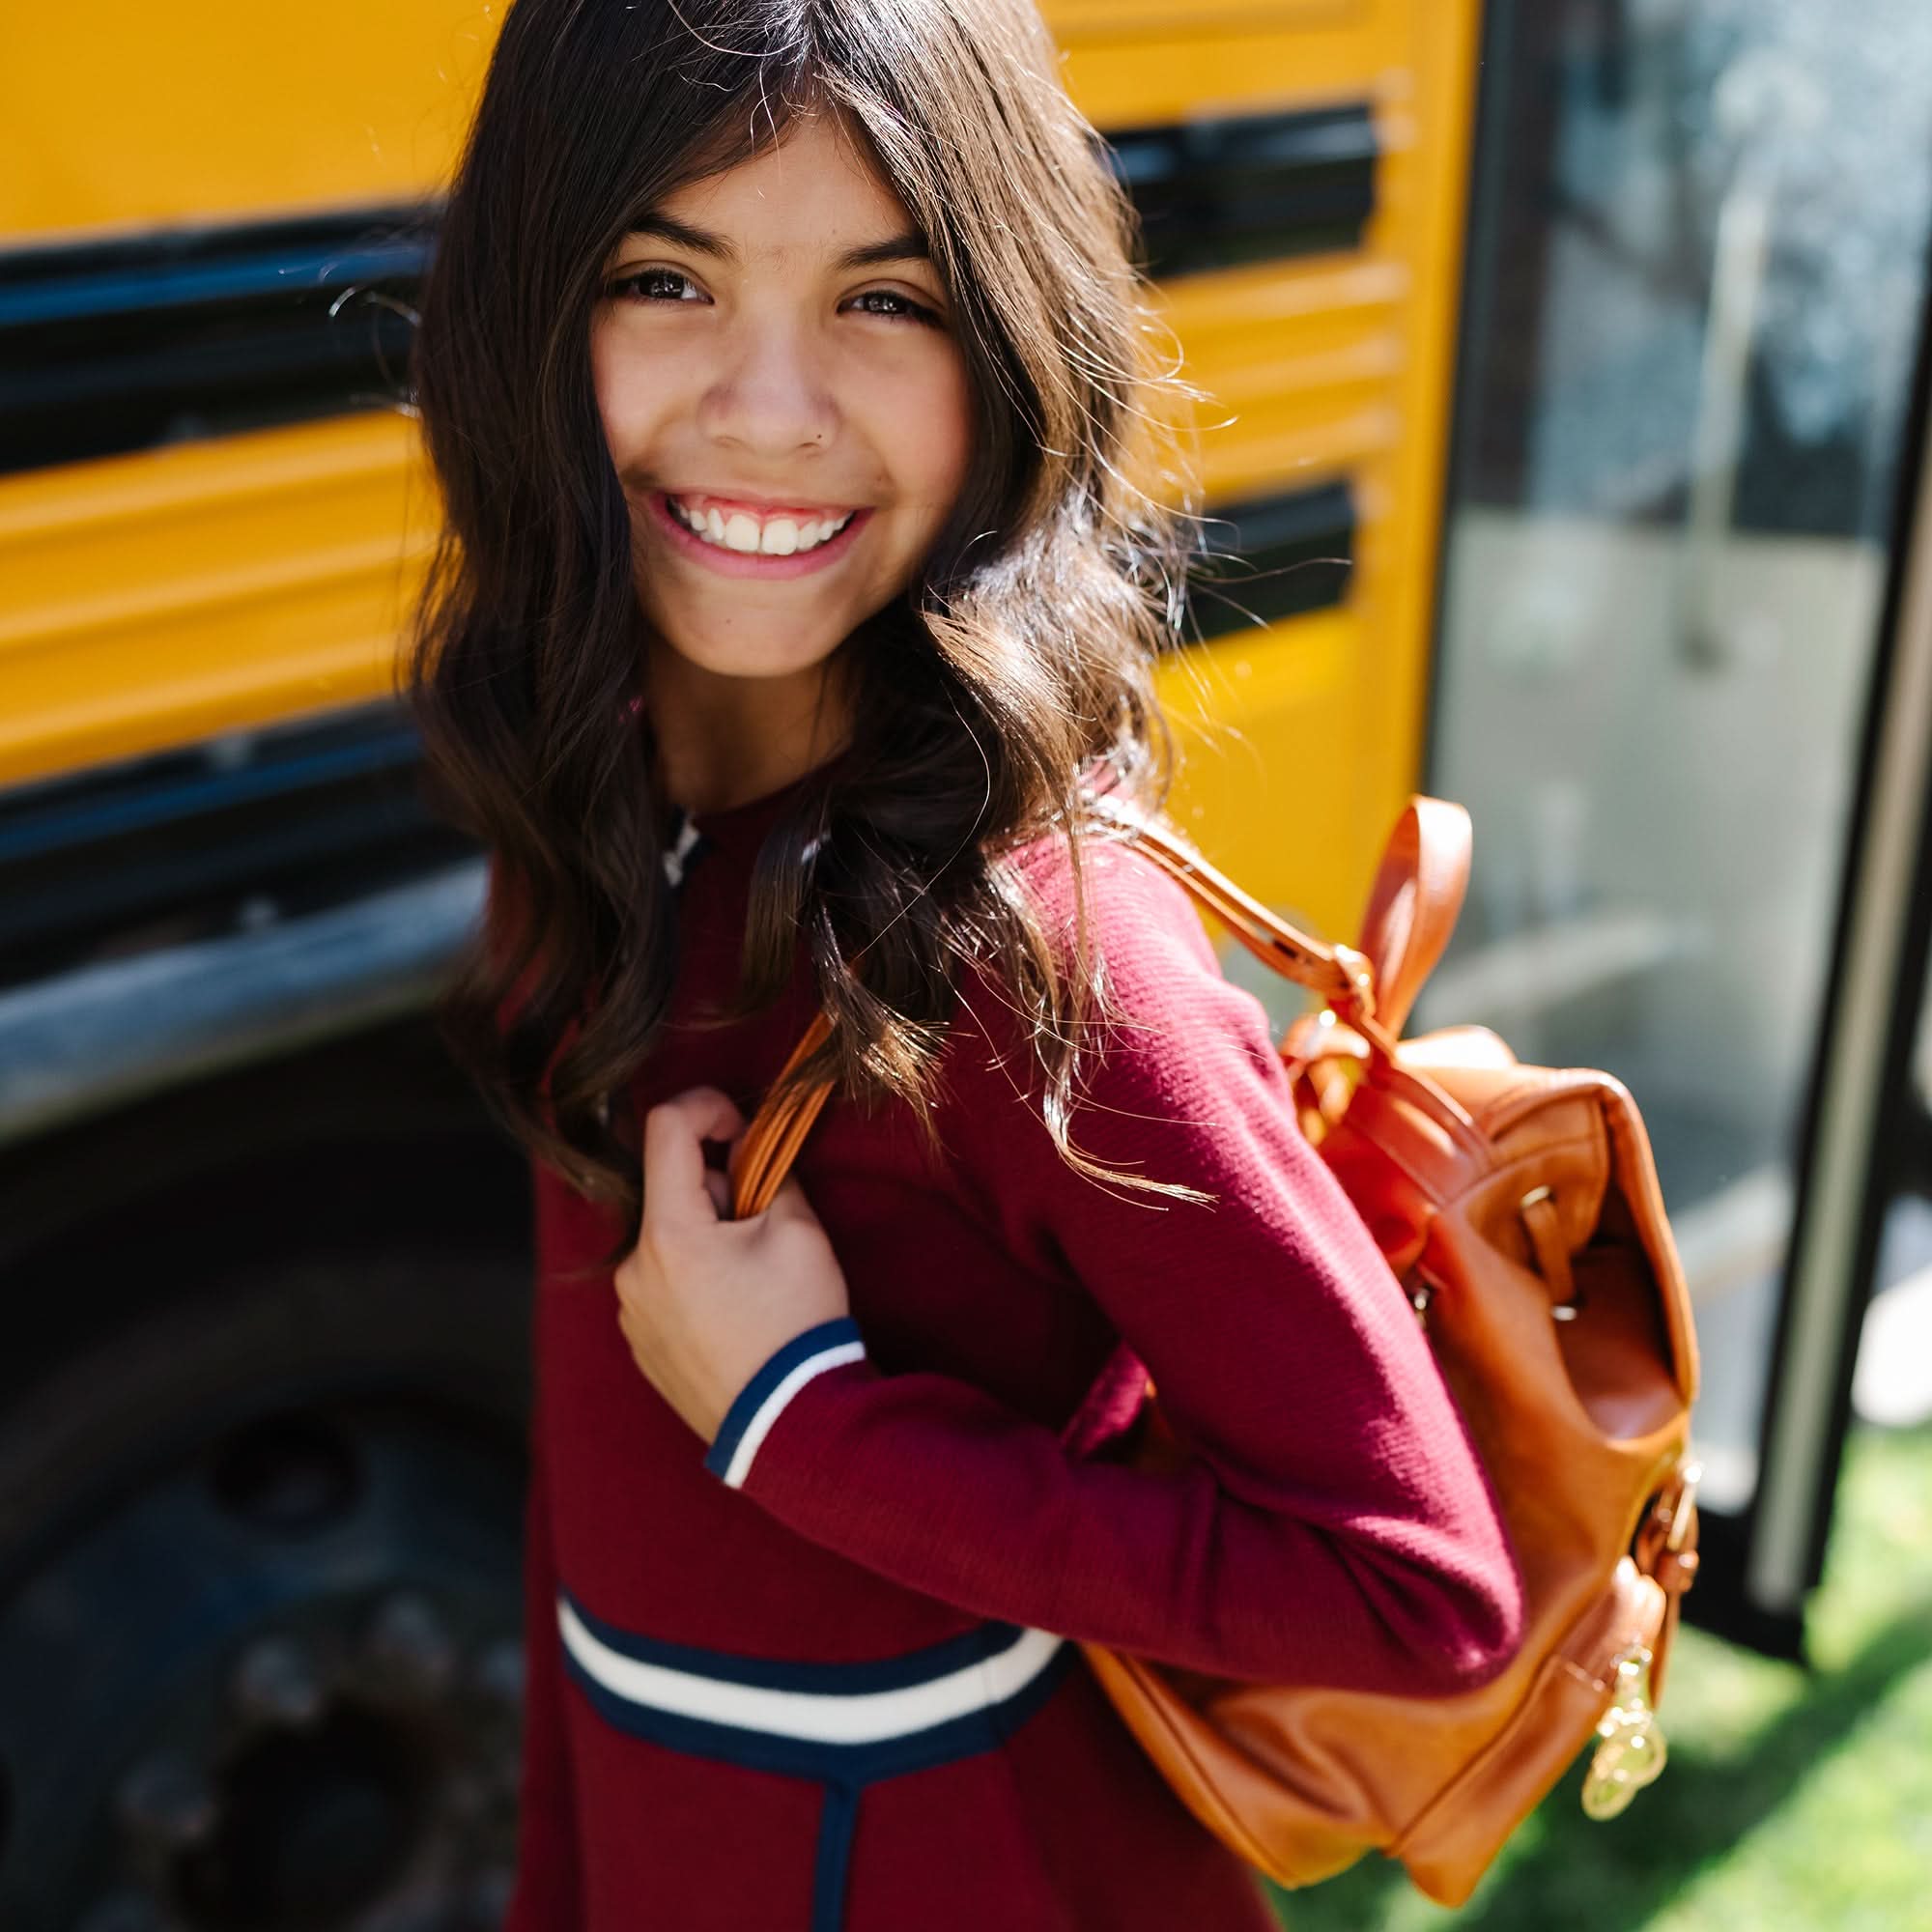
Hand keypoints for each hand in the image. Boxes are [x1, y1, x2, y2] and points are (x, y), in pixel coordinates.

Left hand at [614, 1085, 852, 1443]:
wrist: (787, 1425)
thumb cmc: (795, 1324)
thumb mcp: (799, 1231)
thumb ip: (769, 1174)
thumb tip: (747, 1152)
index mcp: (668, 1233)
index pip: (665, 1127)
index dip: (707, 1107)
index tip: (743, 1128)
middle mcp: (634, 1269)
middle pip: (671, 1190)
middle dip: (718, 1190)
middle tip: (766, 1223)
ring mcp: (631, 1310)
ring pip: (667, 1239)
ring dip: (706, 1236)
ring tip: (753, 1279)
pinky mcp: (640, 1342)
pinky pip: (662, 1284)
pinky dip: (695, 1277)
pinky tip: (736, 1312)